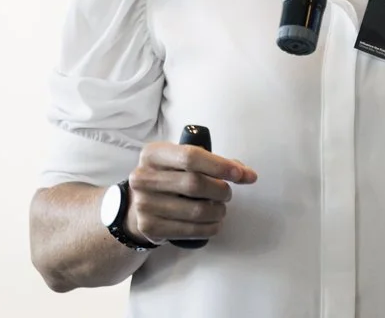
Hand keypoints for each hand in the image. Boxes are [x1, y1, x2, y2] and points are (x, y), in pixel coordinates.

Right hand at [125, 142, 257, 244]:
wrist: (137, 205)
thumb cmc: (169, 178)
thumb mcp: (181, 162)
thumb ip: (213, 163)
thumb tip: (248, 175)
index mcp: (153, 154)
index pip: (191, 156)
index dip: (219, 165)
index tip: (239, 174)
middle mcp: (143, 177)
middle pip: (195, 184)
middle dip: (220, 190)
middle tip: (227, 193)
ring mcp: (144, 204)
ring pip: (196, 210)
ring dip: (218, 211)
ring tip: (220, 209)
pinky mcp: (149, 228)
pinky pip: (190, 230)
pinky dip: (210, 228)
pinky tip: (213, 223)